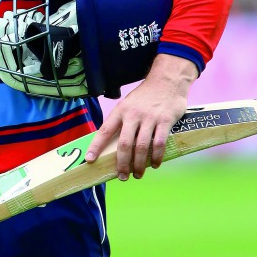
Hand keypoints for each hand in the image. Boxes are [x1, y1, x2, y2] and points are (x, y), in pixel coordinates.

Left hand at [85, 54, 198, 179]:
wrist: (167, 79)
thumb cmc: (146, 95)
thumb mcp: (128, 103)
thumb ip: (121, 121)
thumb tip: (112, 143)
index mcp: (121, 110)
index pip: (105, 130)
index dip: (96, 146)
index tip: (90, 159)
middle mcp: (133, 115)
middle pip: (124, 144)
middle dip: (122, 163)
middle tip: (122, 177)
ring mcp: (150, 118)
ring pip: (141, 146)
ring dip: (139, 164)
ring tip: (138, 175)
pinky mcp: (165, 120)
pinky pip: (159, 143)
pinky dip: (156, 156)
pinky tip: (154, 164)